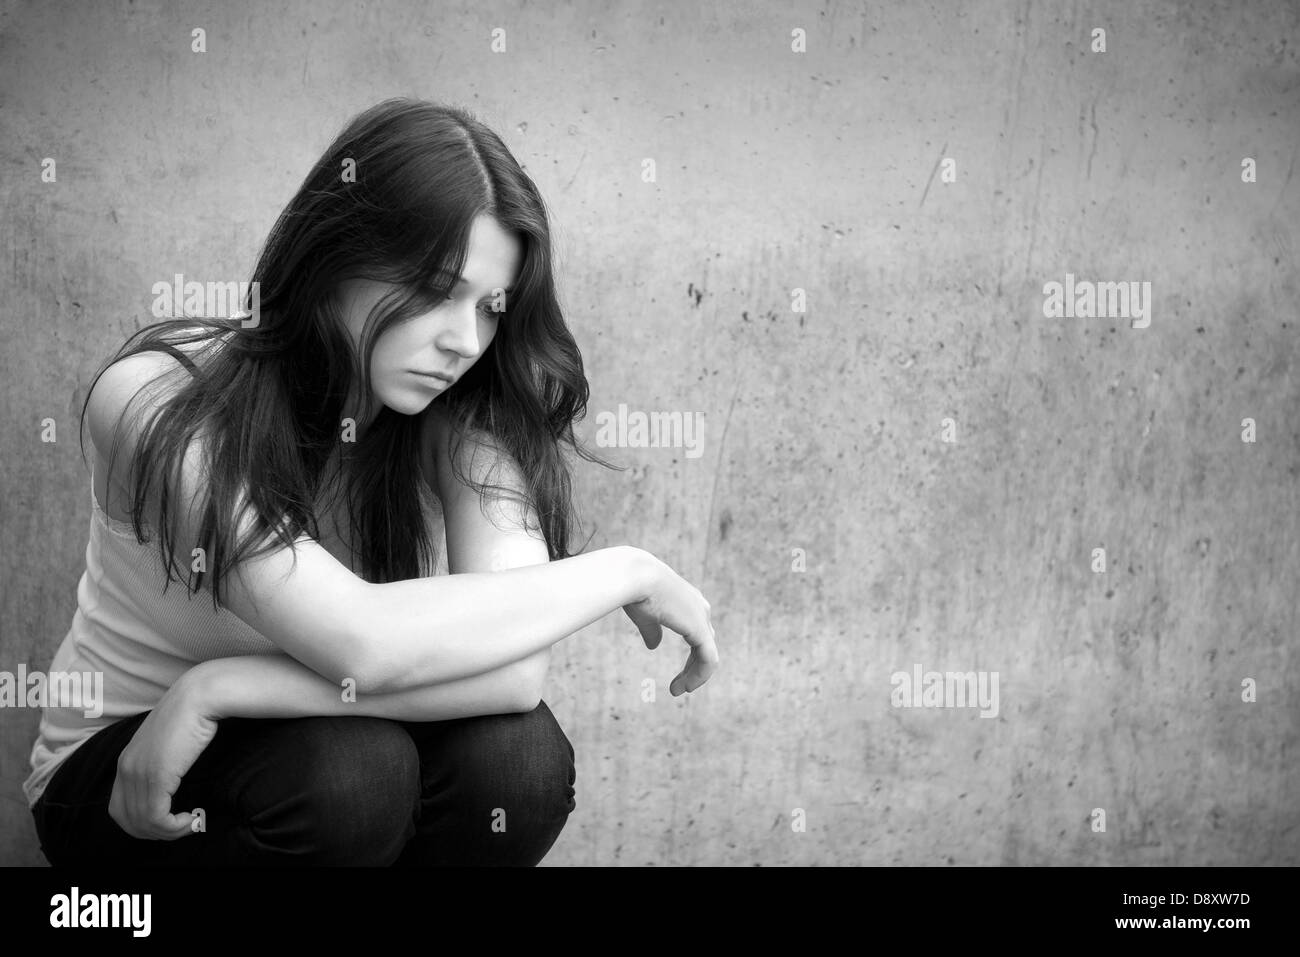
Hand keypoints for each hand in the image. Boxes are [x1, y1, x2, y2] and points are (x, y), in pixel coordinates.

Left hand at [108, 668, 219, 839]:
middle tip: (182, 827)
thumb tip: (171, 780)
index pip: (119, 809)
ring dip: (169, 832)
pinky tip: (193, 818)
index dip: (143, 823)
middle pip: (127, 820)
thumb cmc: (193, 714)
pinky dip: (174, 827)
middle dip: (154, 833)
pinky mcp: (157, 776)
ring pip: (143, 823)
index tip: (171, 819)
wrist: (201, 695)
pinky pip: (157, 817)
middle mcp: (126, 769)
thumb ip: (162, 759)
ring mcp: (139, 772)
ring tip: (192, 823)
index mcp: (126, 761)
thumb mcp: (169, 741)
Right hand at [621, 550, 718, 695]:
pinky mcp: (700, 629)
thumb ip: (652, 630)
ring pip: (708, 655)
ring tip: (678, 690)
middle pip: (704, 644)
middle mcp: (699, 607)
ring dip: (694, 676)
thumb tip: (654, 646)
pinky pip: (708, 660)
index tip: (677, 675)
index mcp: (688, 600)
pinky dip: (699, 676)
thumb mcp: (645, 614)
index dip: (691, 657)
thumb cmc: (635, 590)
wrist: (635, 576)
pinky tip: (685, 687)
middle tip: (678, 687)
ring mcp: (702, 617)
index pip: (697, 632)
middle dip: (693, 667)